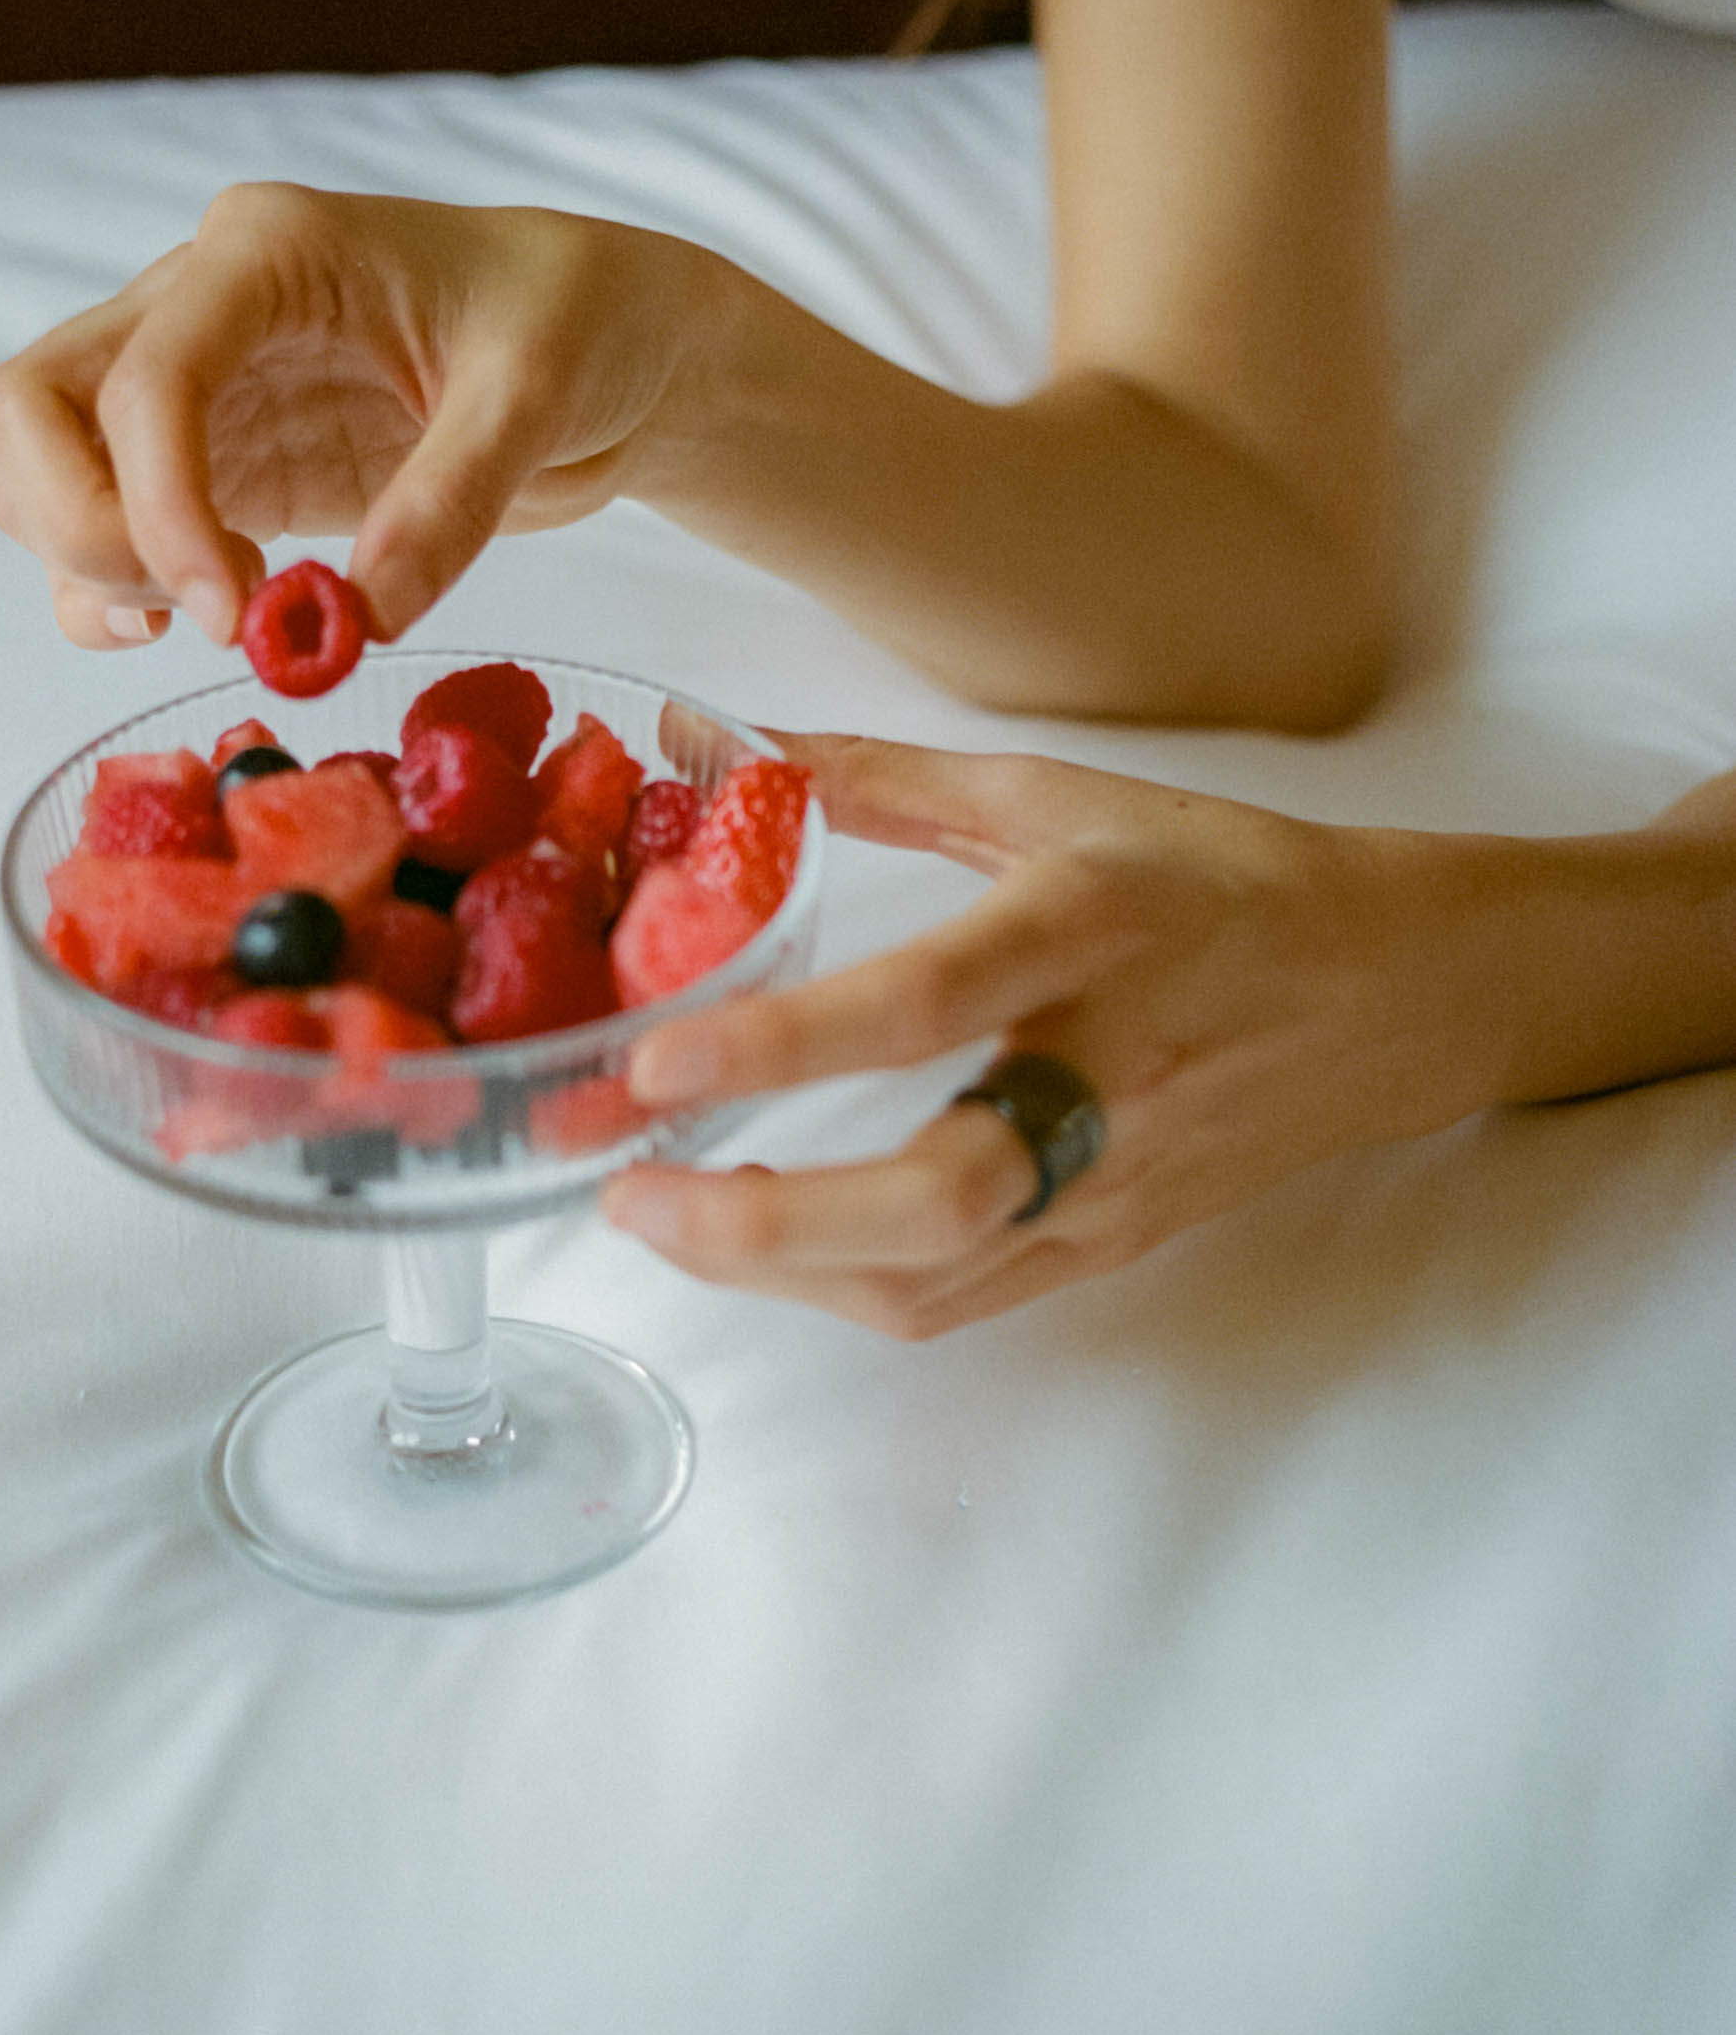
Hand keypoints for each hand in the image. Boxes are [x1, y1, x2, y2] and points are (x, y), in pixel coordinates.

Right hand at [0, 186, 720, 650]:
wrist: (602, 343)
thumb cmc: (573, 323)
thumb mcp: (536, 396)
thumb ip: (449, 500)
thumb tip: (358, 616)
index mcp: (265, 251)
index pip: (146, 375)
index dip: (159, 504)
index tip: (235, 612)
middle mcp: (195, 306)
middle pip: (26, 408)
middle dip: (81, 527)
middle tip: (208, 610)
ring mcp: (188, 386)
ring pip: (33, 469)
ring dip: (89, 564)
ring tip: (229, 614)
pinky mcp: (205, 462)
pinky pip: (91, 528)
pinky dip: (110, 591)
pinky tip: (211, 618)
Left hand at [604, 735, 1498, 1339]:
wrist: (1400, 993)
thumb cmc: (1221, 881)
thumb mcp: (1058, 798)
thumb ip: (876, 779)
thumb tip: (705, 735)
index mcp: (1095, 930)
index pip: (930, 1000)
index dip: (787, 1041)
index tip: (659, 1059)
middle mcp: (1109, 1071)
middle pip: (938, 1194)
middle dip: (768, 1219)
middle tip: (634, 1183)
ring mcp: (1116, 1179)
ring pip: (937, 1274)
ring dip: (779, 1269)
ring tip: (658, 1214)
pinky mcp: (1111, 1243)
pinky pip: (957, 1299)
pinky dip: (840, 1290)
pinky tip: (757, 1248)